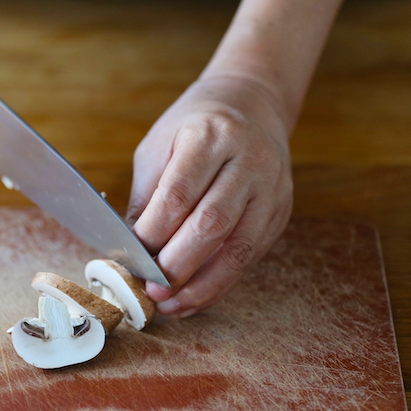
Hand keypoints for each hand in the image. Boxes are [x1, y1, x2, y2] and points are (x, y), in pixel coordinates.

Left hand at [127, 75, 292, 317]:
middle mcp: (248, 160)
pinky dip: (220, 284)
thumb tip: (129, 251)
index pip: (179, 194)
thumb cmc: (193, 127)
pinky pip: (250, 257)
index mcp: (210, 136)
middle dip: (177, 265)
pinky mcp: (280, 212)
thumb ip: (147, 197)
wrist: (251, 104)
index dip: (154, 233)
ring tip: (170, 306)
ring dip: (201, 285)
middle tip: (150, 290)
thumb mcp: (159, 147)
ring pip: (238, 248)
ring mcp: (271, 188)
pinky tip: (194, 298)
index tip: (132, 258)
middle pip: (212, 223)